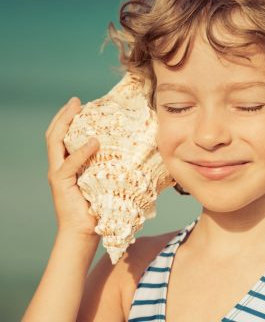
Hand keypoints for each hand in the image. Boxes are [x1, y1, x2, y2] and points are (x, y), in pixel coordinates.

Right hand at [45, 97, 100, 237]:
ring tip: (76, 110)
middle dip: (64, 115)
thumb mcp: (107, 180)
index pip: (62, 136)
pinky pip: (69, 164)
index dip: (68, 118)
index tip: (80, 103)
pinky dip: (81, 151)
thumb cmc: (100, 207)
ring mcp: (58, 174)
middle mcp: (60, 166)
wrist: (85, 233)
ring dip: (65, 124)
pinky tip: (93, 141)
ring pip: (55, 143)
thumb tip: (141, 149)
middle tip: (75, 101)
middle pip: (54, 134)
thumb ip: (112, 164)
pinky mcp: (61, 184)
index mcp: (69, 164)